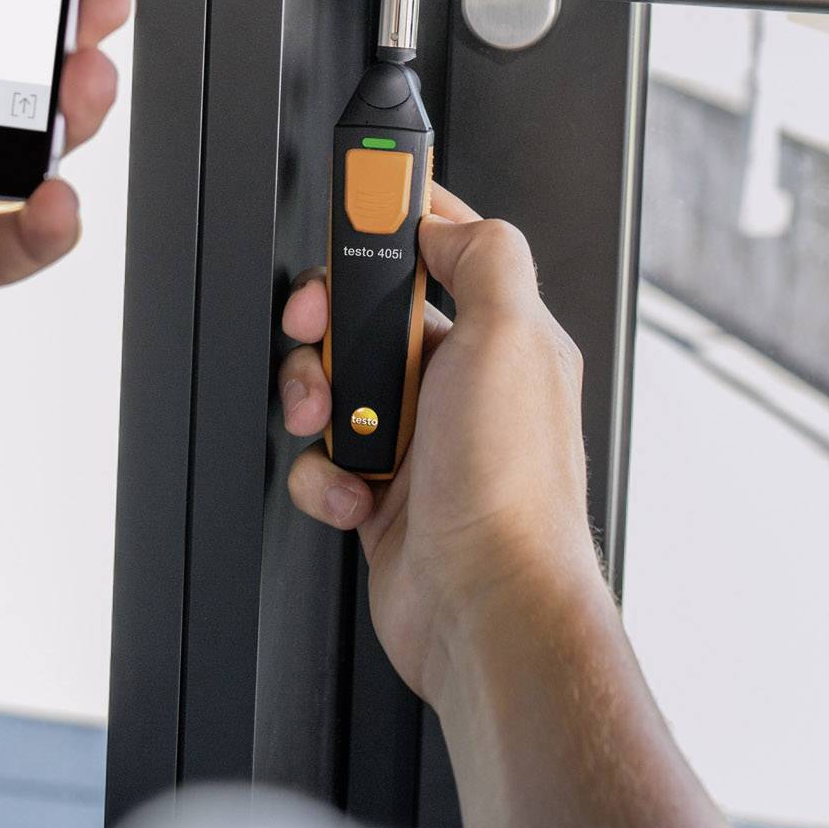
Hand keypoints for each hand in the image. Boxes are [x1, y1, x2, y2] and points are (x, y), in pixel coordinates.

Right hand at [279, 184, 601, 707]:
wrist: (486, 611)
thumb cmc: (511, 490)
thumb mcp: (511, 337)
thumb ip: (483, 257)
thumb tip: (440, 221)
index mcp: (503, 335)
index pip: (442, 249)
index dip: (390, 227)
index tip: (349, 215)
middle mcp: (463, 384)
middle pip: (367, 316)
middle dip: (328, 328)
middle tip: (317, 336)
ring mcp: (422, 441)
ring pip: (335, 387)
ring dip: (318, 406)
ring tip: (336, 430)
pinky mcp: (384, 495)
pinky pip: (324, 460)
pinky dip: (323, 476)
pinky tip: (353, 494)